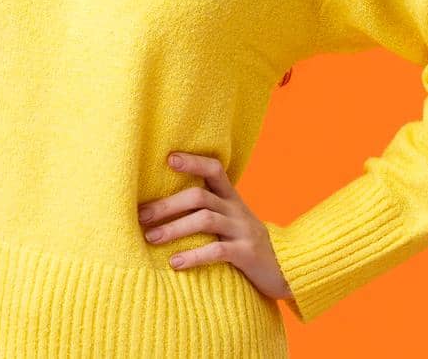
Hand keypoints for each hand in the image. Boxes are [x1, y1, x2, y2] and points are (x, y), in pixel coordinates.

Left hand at [137, 151, 292, 302]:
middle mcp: (237, 209)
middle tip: (141, 216)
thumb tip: (162, 208)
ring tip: (150, 238)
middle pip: (199, 196)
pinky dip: (193, 256)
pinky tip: (175, 263)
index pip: (214, 169)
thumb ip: (208, 210)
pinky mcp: (247, 253)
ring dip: (174, 228)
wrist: (286, 269)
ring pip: (205, 219)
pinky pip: (217, 250)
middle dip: (167, 205)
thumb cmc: (246, 244)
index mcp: (231, 198)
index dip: (193, 161)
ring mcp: (243, 230)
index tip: (168, 158)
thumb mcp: (231, 221)